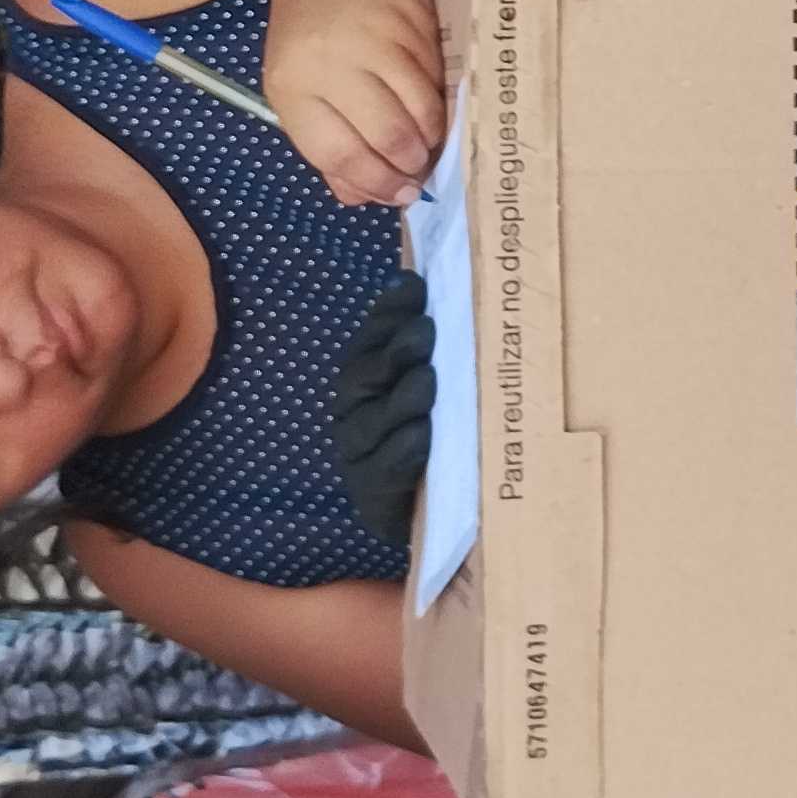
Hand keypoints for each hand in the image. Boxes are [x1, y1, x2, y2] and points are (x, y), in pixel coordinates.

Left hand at [267, 0, 444, 205]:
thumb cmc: (312, 30)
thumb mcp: (297, 86)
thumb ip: (324, 142)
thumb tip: (359, 196)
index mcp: (291, 84)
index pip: (336, 151)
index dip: (372, 182)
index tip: (396, 195)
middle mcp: (330, 62)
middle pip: (385, 136)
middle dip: (408, 167)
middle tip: (418, 175)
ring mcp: (375, 41)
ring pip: (419, 113)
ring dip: (429, 141)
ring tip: (426, 146)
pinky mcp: (412, 26)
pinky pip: (435, 85)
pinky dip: (438, 107)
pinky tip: (431, 110)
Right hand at [332, 271, 433, 544]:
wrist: (441, 519)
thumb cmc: (442, 439)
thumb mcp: (440, 385)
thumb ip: (423, 340)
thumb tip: (416, 278)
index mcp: (366, 379)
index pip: (372, 337)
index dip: (388, 312)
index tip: (414, 287)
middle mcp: (354, 414)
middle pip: (365, 376)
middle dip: (395, 352)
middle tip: (427, 330)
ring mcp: (358, 459)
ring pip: (374, 423)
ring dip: (401, 400)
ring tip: (428, 380)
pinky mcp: (373, 500)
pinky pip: (385, 471)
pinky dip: (403, 452)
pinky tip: (423, 435)